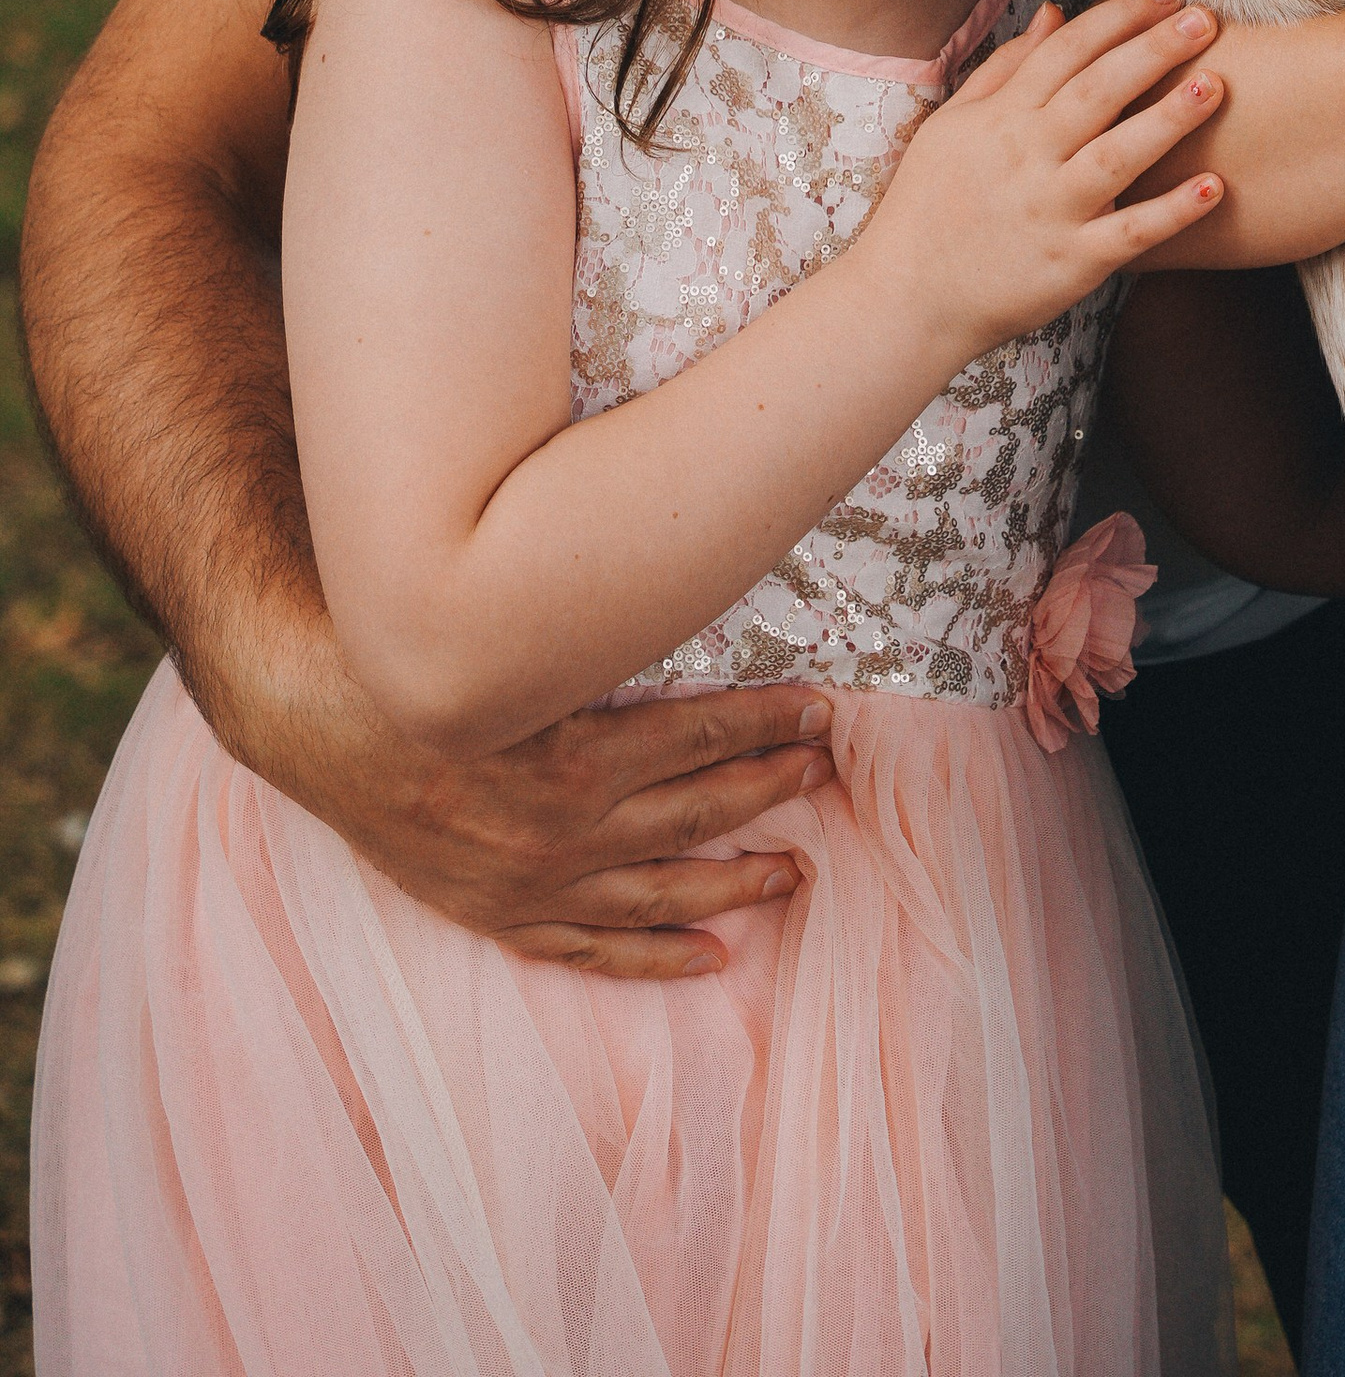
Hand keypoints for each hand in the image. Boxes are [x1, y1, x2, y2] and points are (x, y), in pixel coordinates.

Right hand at [229, 612, 834, 977]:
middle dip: (770, 788)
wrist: (315, 720)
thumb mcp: (518, 645)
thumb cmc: (421, 662)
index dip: (768, 722)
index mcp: (574, 757)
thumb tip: (684, 593)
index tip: (821, 708)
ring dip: (736, 879)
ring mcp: (533, 885)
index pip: (702, 737)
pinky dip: (653, 956)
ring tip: (797, 870)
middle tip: (825, 772)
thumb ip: (598, 639)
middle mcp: (563, 831)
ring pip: (660, 892)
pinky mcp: (500, 915)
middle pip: (696, 813)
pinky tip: (710, 956)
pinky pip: (592, 950)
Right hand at [868, 0, 1228, 361]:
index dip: (1117, 16)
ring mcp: (1052, 210)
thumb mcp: (954, 125)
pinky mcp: (1072, 263)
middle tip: (1205, 19)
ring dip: (1168, 119)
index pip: (1067, 51)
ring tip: (1215, 86)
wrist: (905, 299)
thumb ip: (1007, 67)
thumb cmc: (928, 206)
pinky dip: (1171, 213)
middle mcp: (1029, 157)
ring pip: (1117, 155)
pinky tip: (1214, 187)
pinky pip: (1130, 234)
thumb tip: (1055, 13)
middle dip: (1152, 50)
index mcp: (1002, 118)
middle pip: (1097, 91)